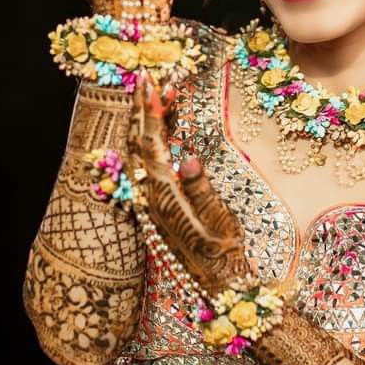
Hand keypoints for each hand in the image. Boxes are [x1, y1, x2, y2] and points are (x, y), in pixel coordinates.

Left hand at [126, 69, 252, 294]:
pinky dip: (159, 141)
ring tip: (162, 93)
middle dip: (141, 109)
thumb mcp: (219, 224)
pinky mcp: (160, 204)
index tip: (152, 85)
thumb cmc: (225, 257)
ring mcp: (153, 201)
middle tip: (146, 77)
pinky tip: (169, 127)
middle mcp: (150, 197)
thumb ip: (201, 191)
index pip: (151, 148)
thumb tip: (189, 158)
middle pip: (139, 145)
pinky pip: (153, 165)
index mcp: (163, 198)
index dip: (150, 115)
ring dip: (150, 122)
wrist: (220, 287)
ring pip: (144, 153)